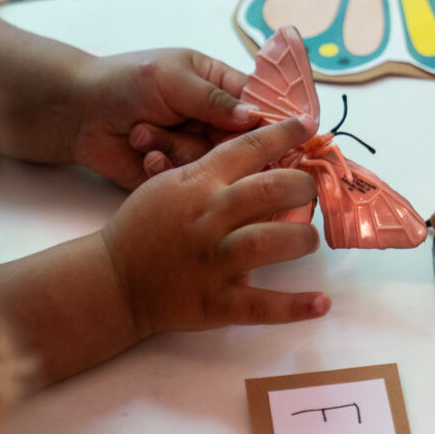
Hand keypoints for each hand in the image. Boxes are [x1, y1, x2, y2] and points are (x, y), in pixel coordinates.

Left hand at [71, 48, 259, 189]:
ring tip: (143, 132)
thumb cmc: (123, 82)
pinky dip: (162, 167)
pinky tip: (142, 152)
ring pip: (214, 164)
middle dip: (213, 141)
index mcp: (220, 88)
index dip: (267, 122)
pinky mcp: (179, 175)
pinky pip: (189, 181)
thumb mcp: (172, 79)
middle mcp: (214, 122)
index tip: (265, 133)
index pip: (260, 107)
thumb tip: (254, 116)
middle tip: (191, 131)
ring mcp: (198, 149)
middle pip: (243, 144)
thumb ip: (214, 99)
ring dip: (175, 149)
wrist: (77, 113)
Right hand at [101, 116, 329, 335]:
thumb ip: (214, 171)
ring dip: (302, 239)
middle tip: (313, 193)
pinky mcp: (216, 302)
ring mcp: (212, 261)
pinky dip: (295, 306)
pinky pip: (261, 306)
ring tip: (309, 240)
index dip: (284, 134)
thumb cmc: (146, 227)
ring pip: (270, 242)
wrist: (112, 280)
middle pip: (269, 191)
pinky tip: (321, 303)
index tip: (310, 127)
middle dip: (303, 187)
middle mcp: (209, 218)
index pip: (247, 148)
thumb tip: (268, 158)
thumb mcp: (172, 184)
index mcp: (198, 184)